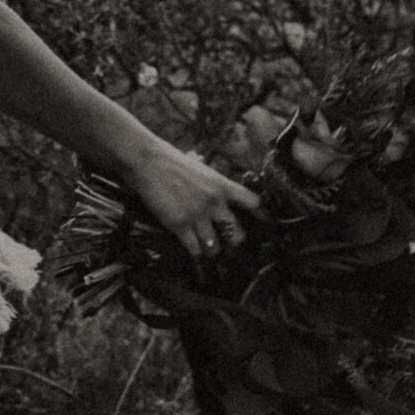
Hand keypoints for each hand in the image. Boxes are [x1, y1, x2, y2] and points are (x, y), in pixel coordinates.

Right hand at [121, 140, 259, 261]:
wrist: (147, 161)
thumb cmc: (169, 160)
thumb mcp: (198, 165)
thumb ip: (208, 176)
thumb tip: (206, 170)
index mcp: (222, 185)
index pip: (253, 203)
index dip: (264, 217)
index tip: (267, 226)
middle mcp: (214, 202)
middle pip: (238, 234)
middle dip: (234, 244)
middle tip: (230, 248)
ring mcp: (197, 215)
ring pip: (216, 247)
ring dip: (212, 252)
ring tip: (208, 252)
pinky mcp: (179, 225)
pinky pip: (194, 249)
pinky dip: (194, 254)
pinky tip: (192, 253)